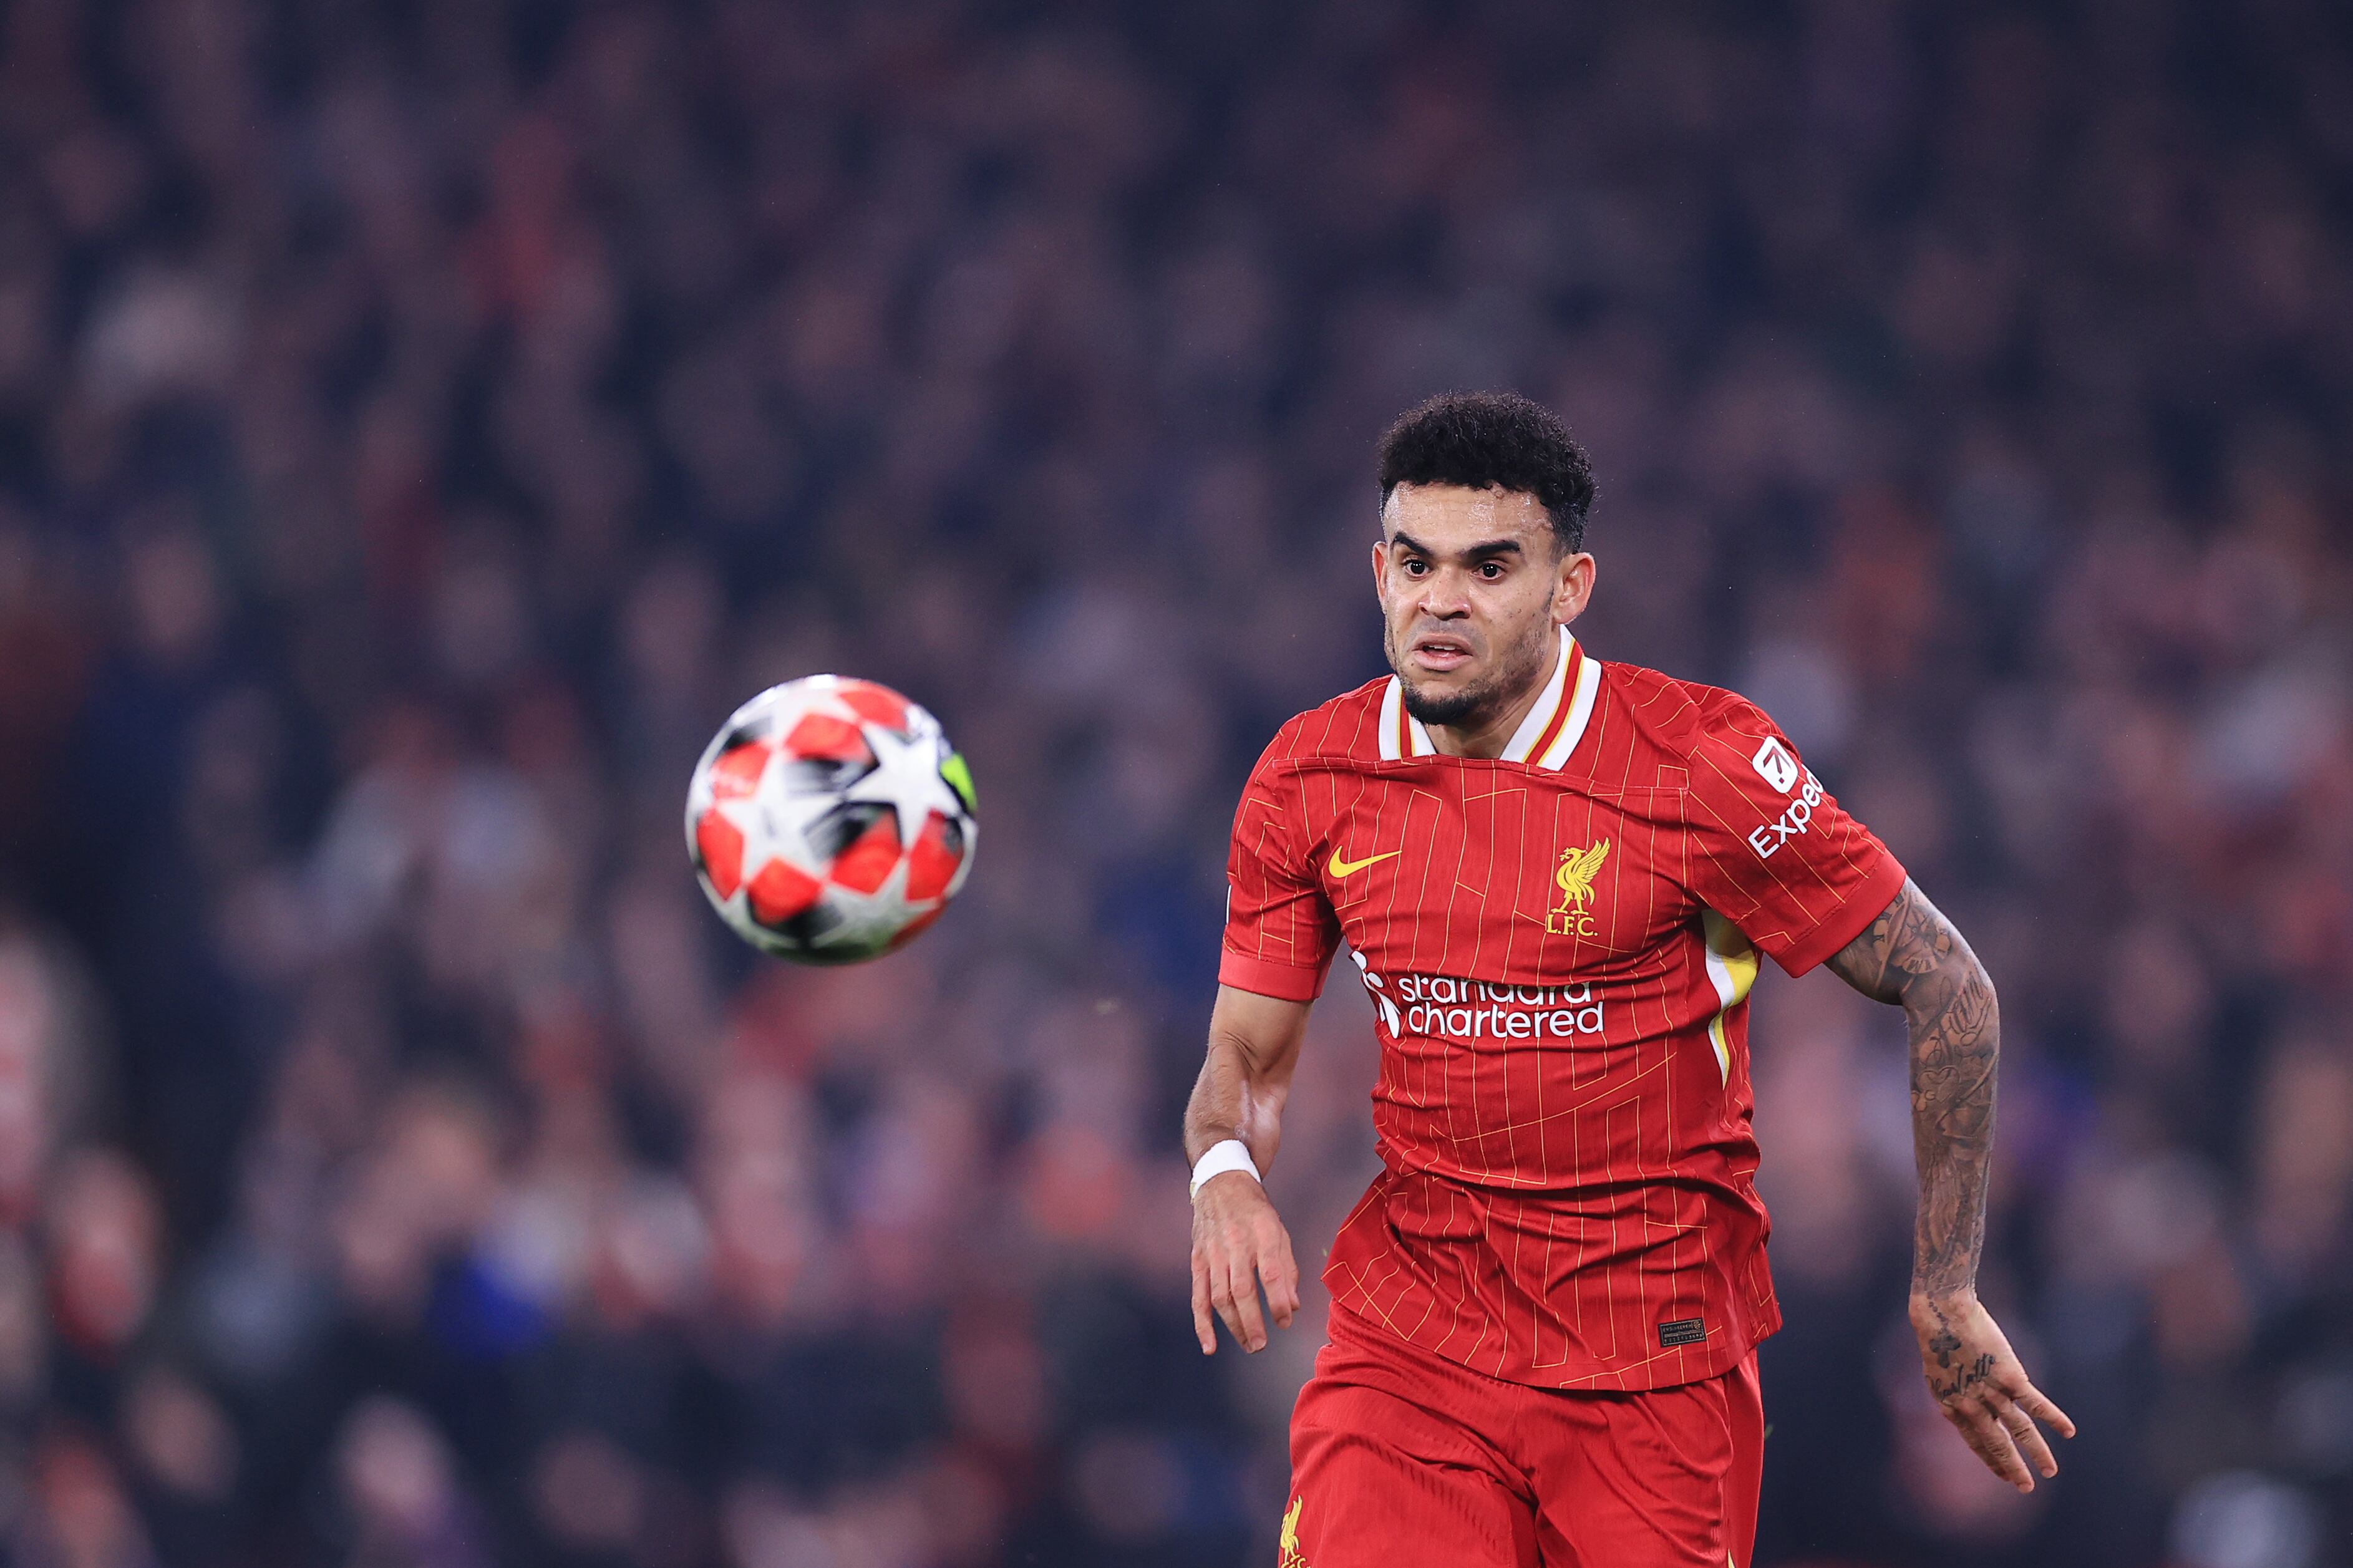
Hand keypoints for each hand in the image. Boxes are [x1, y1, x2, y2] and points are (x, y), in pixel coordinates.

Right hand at [1190, 1171, 1298, 1353]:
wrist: (1221, 1184)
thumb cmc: (1256, 1212)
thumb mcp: (1279, 1231)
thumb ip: (1287, 1269)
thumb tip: (1292, 1306)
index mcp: (1263, 1233)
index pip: (1270, 1272)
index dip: (1278, 1301)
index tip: (1285, 1322)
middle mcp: (1236, 1243)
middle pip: (1242, 1289)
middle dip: (1252, 1322)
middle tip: (1262, 1345)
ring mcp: (1213, 1253)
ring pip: (1220, 1296)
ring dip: (1233, 1326)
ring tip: (1249, 1345)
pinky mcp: (1198, 1260)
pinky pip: (1198, 1296)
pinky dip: (1202, 1323)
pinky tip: (1210, 1346)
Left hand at [1910, 1291, 2076, 1491]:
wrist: (1942, 1311)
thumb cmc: (1938, 1334)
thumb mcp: (1940, 1370)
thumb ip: (1955, 1391)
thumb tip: (1970, 1403)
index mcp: (1949, 1405)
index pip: (1974, 1442)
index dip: (1990, 1460)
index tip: (2003, 1476)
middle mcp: (1970, 1405)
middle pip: (1996, 1444)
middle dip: (2012, 1468)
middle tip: (2026, 1488)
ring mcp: (1991, 1392)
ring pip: (2020, 1430)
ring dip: (2038, 1452)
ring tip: (2051, 1472)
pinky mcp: (2010, 1377)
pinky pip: (2037, 1404)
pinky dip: (2054, 1419)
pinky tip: (2070, 1432)